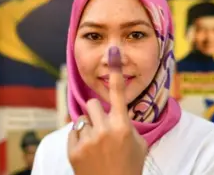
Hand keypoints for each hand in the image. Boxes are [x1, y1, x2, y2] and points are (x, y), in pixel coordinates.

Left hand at [67, 47, 147, 174]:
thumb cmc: (130, 167)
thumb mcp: (139, 144)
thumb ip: (129, 125)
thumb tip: (119, 114)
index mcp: (123, 127)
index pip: (118, 94)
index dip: (116, 71)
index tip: (113, 51)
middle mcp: (104, 130)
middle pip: (93, 104)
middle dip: (97, 112)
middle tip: (103, 126)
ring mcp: (87, 140)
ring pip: (82, 118)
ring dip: (89, 127)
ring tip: (97, 145)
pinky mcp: (73, 150)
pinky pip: (73, 131)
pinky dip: (80, 138)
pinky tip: (88, 152)